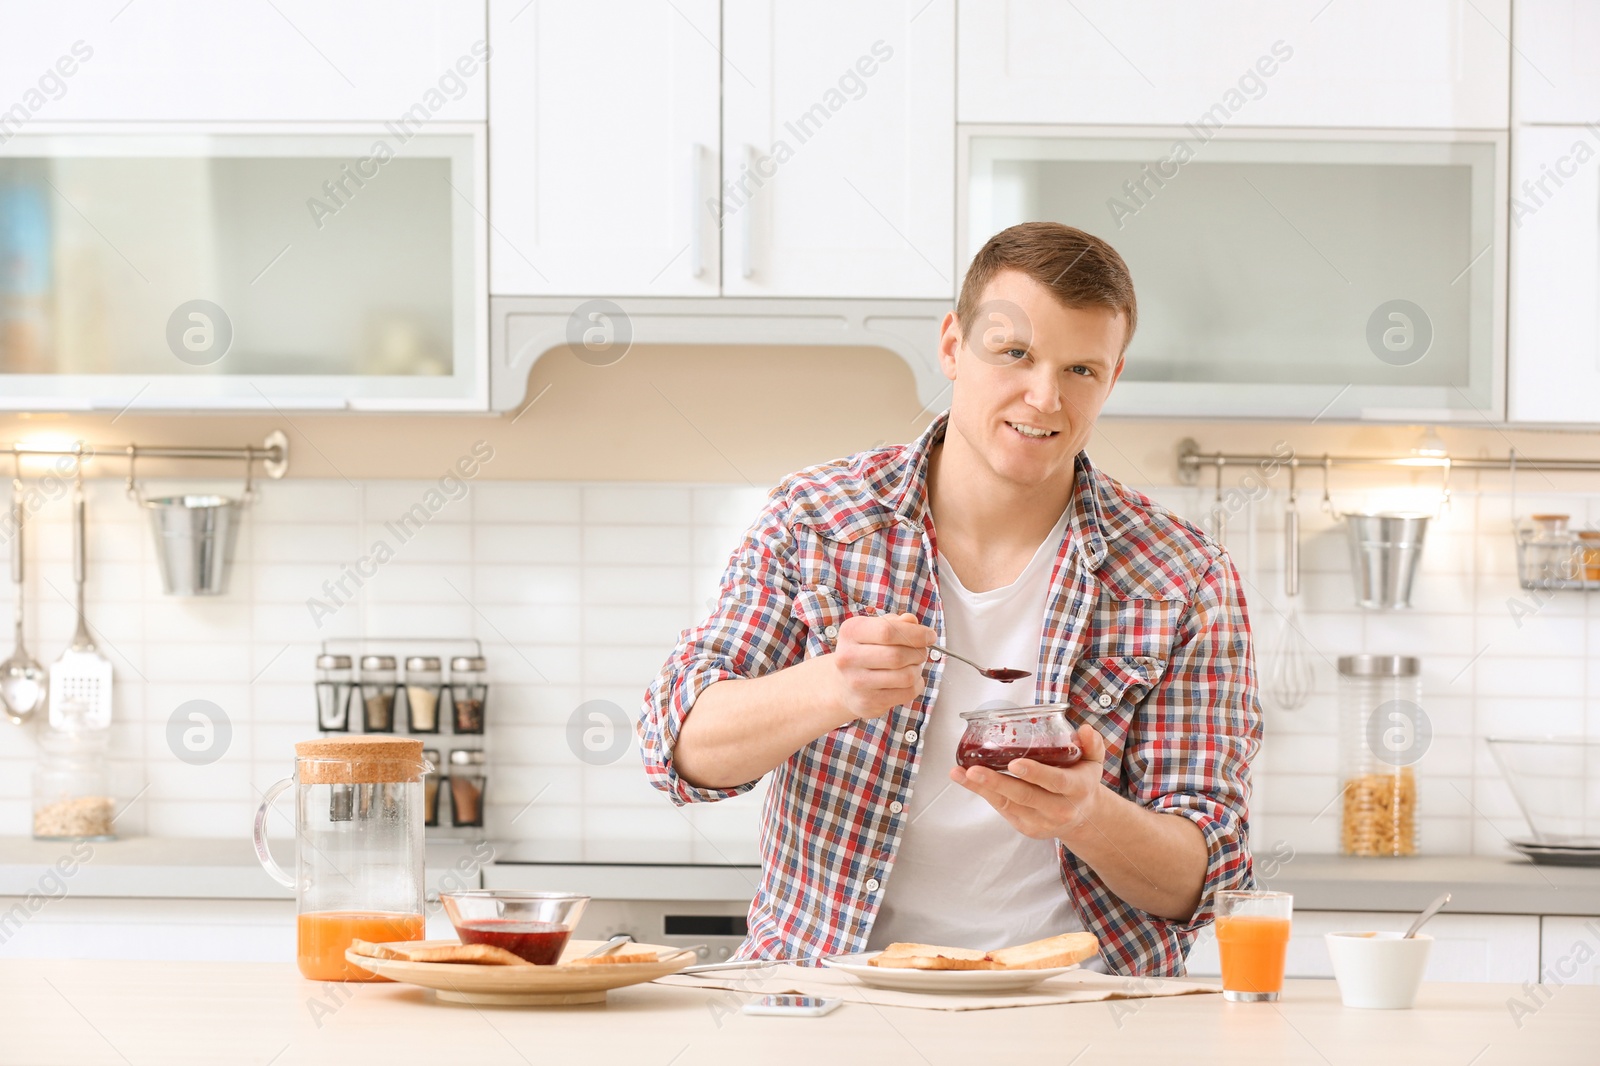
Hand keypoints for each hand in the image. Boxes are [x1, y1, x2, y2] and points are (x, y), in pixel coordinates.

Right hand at [824, 612, 934, 723]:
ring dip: (917, 669)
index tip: (930, 636)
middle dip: (919, 652)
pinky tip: (908, 680)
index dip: (916, 633)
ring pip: (905, 676)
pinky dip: (916, 685)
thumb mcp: (874, 629)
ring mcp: (857, 683)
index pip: (888, 631)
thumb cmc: (864, 651)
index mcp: (851, 632)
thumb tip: (912, 621)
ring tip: (913, 665)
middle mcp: (849, 658)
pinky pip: (906, 693)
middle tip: (921, 651)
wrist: (842, 684)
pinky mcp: (867, 702)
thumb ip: (895, 623)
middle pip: (898, 655)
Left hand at [949, 723, 1107, 839]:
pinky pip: (1002, 809)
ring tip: (960, 773)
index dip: (1035, 773)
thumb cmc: (1082, 783)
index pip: (1055, 782)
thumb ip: (1093, 744)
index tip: (1015, 764)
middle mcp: (1058, 809)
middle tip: (974, 770)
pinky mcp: (1026, 827)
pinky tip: (967, 780)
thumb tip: (1085, 729)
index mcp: (1076, 789)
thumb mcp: (1094, 763)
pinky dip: (983, 794)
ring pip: (1008, 803)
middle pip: (1024, 796)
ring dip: (981, 788)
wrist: (1084, 819)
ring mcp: (1040, 821)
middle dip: (996, 783)